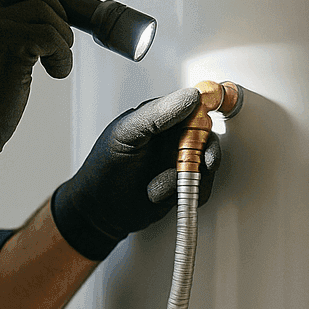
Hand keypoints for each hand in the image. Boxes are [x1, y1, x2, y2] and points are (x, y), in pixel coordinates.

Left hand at [50, 86, 221, 260]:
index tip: (202, 127)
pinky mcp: (185, 185)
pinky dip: (189, 194)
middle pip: (207, 135)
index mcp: (159, 116)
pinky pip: (203, 187)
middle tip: (199, 162)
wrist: (100, 211)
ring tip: (158, 187)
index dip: (204, 113)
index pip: (192, 105)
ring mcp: (180, 161)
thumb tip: (190, 97)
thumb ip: (157, 115)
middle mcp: (173, 137)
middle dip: (205, 151)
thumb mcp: (126, 134)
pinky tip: (162, 196)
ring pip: (208, 163)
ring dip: (187, 178)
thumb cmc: (105, 168)